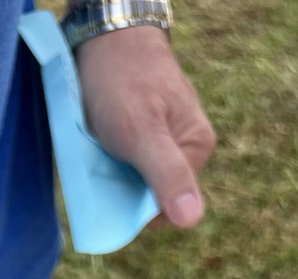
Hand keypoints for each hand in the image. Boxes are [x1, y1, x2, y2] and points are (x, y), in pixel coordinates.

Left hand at [76, 27, 215, 227]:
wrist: (105, 38)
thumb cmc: (124, 82)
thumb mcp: (143, 134)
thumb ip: (167, 175)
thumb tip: (192, 221)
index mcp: (196, 150)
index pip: (167, 209)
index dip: (137, 210)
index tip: (114, 189)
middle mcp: (184, 148)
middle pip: (151, 196)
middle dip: (125, 192)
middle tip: (105, 164)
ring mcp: (164, 141)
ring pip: (136, 182)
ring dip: (114, 178)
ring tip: (102, 152)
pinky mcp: (144, 135)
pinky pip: (127, 164)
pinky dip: (110, 164)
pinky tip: (101, 147)